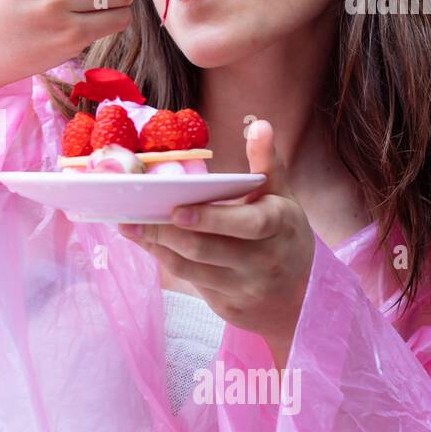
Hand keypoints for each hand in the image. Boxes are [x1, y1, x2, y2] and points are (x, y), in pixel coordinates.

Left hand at [119, 120, 314, 366]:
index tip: (177, 210)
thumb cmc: (284, 236)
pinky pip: (190, 282)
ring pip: (191, 268)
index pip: (249, 224)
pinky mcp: (227, 306)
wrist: (300, 298)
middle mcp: (264, 261)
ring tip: (129, 226)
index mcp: (280, 227)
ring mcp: (245, 288)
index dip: (212, 219)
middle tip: (134, 215)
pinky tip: (146, 243)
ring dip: (157, 246)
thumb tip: (260, 124)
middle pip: (208, 249)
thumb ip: (268, 163)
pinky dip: (165, 260)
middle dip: (166, 233)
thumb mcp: (283, 199)